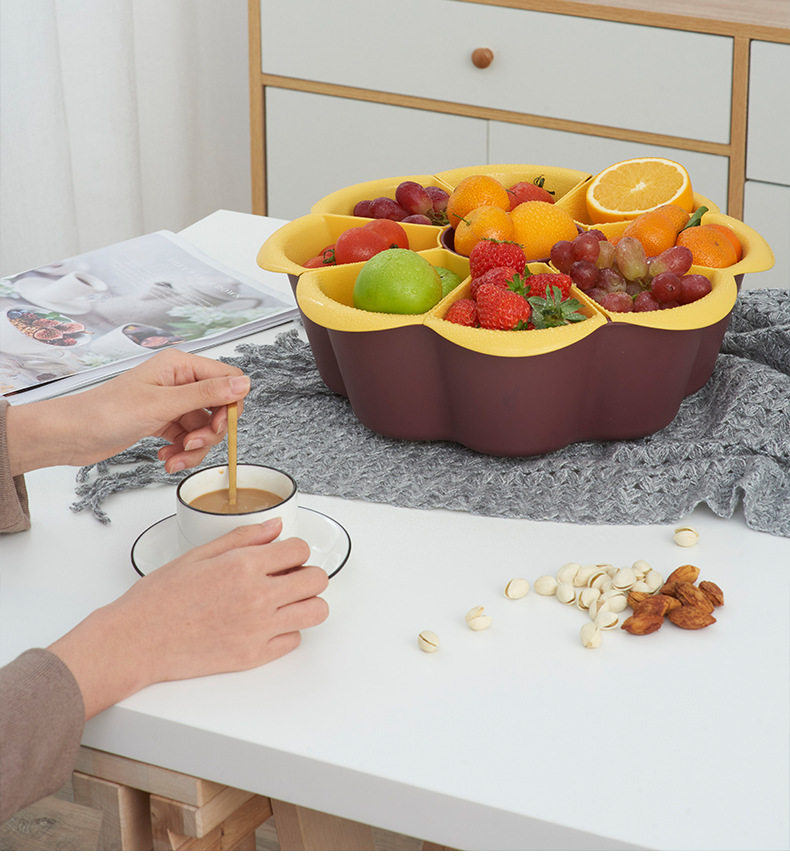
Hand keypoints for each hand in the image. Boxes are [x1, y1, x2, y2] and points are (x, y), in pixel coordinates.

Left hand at [8, 349, 250, 474]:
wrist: (70, 435)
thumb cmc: (105, 412)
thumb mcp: (163, 404)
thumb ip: (206, 394)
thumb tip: (244, 384)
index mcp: (179, 365)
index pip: (226, 378)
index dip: (230, 404)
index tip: (221, 425)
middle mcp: (178, 381)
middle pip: (218, 407)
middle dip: (210, 432)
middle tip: (192, 443)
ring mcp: (171, 403)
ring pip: (203, 428)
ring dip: (195, 448)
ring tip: (175, 457)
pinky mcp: (163, 422)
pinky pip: (187, 439)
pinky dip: (182, 452)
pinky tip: (166, 458)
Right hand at [49, 519, 328, 718]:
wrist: (136, 641)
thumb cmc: (159, 598)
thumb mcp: (199, 555)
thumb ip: (244, 537)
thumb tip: (275, 526)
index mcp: (244, 565)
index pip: (300, 549)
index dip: (295, 550)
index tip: (284, 556)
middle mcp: (258, 596)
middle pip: (317, 580)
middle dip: (306, 574)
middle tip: (288, 578)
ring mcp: (259, 629)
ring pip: (315, 612)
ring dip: (306, 603)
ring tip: (285, 602)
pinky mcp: (254, 656)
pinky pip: (294, 641)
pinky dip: (286, 631)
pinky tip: (265, 624)